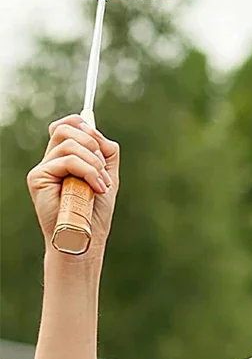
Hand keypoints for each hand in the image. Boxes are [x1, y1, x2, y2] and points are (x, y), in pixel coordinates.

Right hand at [27, 115, 119, 252]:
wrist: (86, 234)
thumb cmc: (95, 209)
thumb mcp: (107, 173)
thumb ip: (105, 150)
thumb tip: (94, 128)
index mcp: (66, 156)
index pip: (67, 125)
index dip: (83, 124)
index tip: (101, 143)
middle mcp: (51, 160)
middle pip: (65, 128)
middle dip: (92, 143)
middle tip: (103, 167)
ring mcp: (43, 168)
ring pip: (70, 144)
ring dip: (94, 163)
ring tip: (101, 184)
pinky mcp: (38, 178)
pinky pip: (67, 160)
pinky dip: (89, 171)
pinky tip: (96, 188)